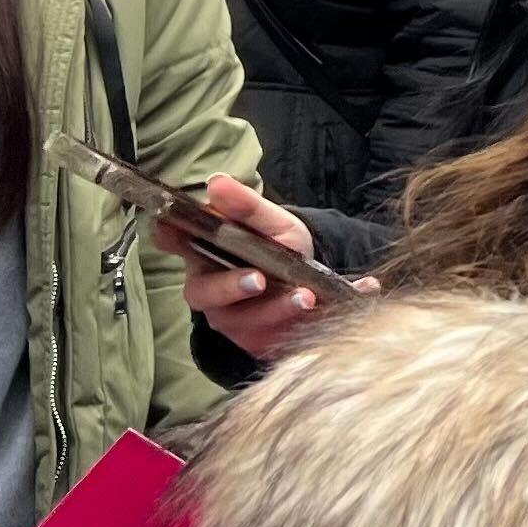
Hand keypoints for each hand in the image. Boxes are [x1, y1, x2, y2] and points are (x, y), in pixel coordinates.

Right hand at [174, 175, 365, 361]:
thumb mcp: (272, 222)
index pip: (174, 242)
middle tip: (259, 279)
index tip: (169, 229)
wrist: (312, 282)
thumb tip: (217, 183)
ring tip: (307, 296)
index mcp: (205, 252)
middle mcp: (210, 288)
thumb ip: (246, 206)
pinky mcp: (258, 343)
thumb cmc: (280, 246)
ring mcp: (233, 320)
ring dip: (276, 310)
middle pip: (204, 293)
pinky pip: (282, 337)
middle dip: (231, 287)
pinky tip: (360, 292)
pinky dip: (320, 318)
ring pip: (242, 322)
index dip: (167, 236)